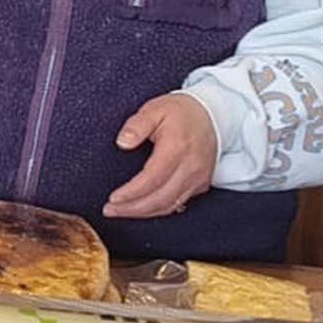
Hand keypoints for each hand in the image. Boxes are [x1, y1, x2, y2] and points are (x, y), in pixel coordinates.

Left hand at [103, 92, 216, 218]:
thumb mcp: (155, 109)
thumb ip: (137, 125)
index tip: (113, 198)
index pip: (152, 179)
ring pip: (170, 205)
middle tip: (110, 210)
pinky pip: (179, 203)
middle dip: (133, 208)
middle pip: (161, 199)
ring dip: (144, 212)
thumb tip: (122, 142)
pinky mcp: (201, 184)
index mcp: (177, 148)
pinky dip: (158, 209)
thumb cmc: (181, 111)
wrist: (213, 115)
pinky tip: (141, 208)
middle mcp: (191, 168)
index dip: (131, 193)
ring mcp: (198, 178)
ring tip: (120, 211)